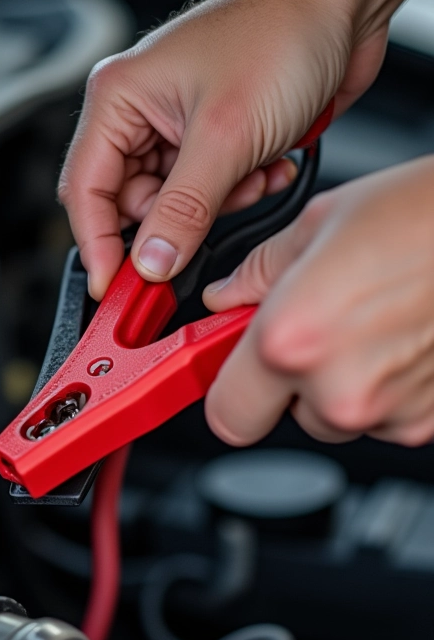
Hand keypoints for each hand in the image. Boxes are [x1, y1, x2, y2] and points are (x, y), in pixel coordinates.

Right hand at [59, 0, 388, 299]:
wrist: (341, 4)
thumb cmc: (281, 33)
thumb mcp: (226, 137)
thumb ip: (182, 210)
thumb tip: (152, 263)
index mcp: (118, 100)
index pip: (85, 190)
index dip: (97, 245)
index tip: (112, 288)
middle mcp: (139, 114)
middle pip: (129, 203)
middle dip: (172, 224)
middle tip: (199, 234)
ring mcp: (175, 127)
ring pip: (172, 204)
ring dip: (215, 207)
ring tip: (249, 177)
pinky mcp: (209, 138)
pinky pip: (206, 192)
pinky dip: (236, 192)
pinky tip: (264, 167)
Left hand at [202, 155, 433, 446]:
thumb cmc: (422, 216)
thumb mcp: (318, 225)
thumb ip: (256, 273)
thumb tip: (227, 297)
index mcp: (291, 340)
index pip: (226, 414)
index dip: (228, 391)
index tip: (232, 370)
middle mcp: (338, 390)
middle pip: (283, 416)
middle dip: (286, 381)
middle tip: (310, 330)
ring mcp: (390, 412)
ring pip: (335, 416)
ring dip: (338, 383)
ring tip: (366, 323)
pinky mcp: (427, 423)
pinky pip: (382, 416)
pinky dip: (382, 387)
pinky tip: (396, 337)